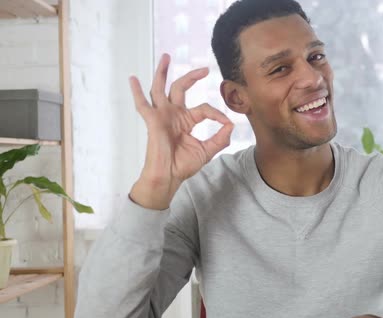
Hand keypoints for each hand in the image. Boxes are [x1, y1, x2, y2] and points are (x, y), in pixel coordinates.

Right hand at [129, 53, 233, 208]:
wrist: (168, 177)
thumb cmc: (183, 165)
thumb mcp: (207, 150)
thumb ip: (220, 138)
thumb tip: (231, 125)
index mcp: (186, 121)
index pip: (204, 108)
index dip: (217, 113)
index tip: (226, 122)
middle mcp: (174, 115)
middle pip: (180, 88)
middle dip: (191, 77)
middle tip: (204, 69)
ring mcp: (162, 116)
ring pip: (160, 88)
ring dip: (163, 72)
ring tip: (166, 57)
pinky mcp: (153, 121)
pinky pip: (142, 104)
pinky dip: (136, 92)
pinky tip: (132, 79)